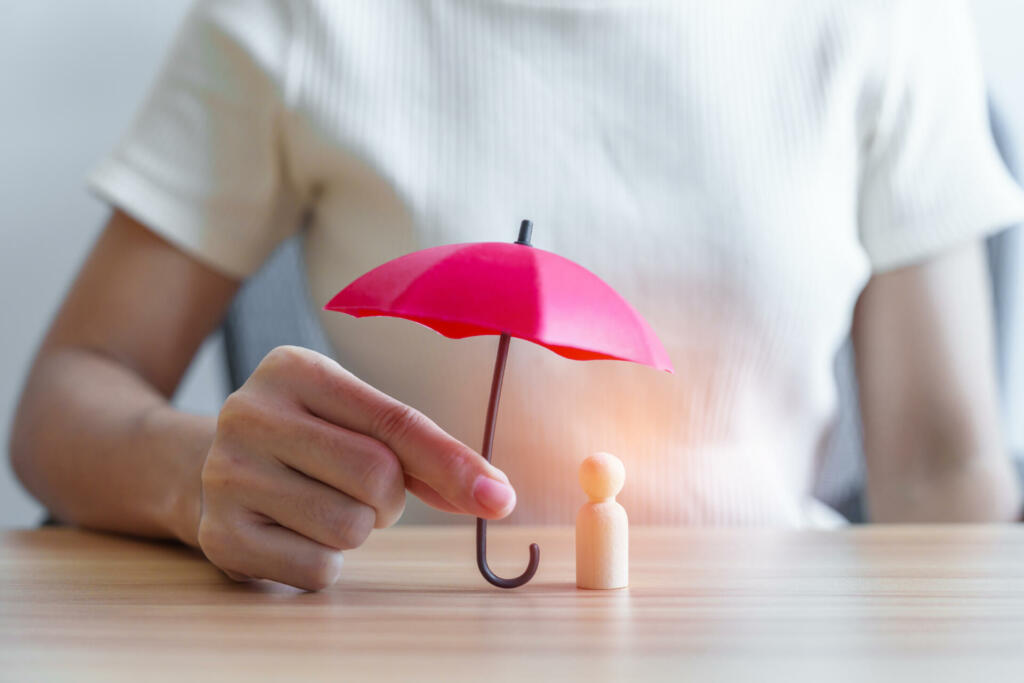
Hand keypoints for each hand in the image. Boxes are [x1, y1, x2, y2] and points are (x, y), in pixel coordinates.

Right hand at [196, 345, 515, 589]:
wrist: (201, 469)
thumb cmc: (305, 441)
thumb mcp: (352, 420)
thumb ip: (421, 452)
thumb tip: (494, 495)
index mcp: (293, 368)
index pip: (395, 420)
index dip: (453, 463)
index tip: (498, 498)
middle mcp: (249, 412)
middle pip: (376, 476)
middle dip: (390, 497)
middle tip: (363, 491)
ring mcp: (226, 475)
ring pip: (350, 527)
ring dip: (357, 527)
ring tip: (323, 505)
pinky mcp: (220, 534)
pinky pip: (319, 568)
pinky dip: (325, 561)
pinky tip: (294, 532)